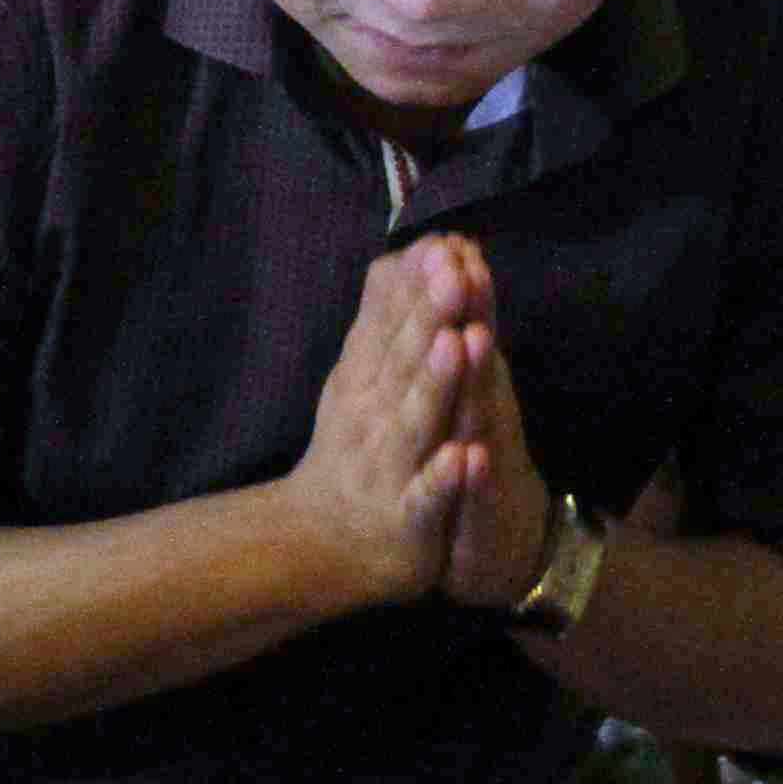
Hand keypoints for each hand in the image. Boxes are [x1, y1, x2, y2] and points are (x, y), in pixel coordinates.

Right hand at [278, 233, 475, 614]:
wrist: (318, 542)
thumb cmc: (353, 449)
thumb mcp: (358, 377)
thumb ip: (379, 320)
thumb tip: (396, 253)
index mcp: (367, 379)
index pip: (394, 323)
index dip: (419, 284)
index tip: (445, 241)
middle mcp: (374, 415)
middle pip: (407, 360)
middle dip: (432, 316)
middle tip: (455, 272)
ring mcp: (390, 467)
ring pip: (417, 421)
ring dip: (437, 383)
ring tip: (458, 343)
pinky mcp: (409, 519)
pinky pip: (427, 498)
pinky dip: (444, 479)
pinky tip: (464, 459)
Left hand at [435, 240, 556, 615]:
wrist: (505, 547)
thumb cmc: (474, 455)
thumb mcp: (466, 390)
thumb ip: (461, 330)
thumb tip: (452, 263)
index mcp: (474, 382)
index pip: (466, 323)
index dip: (459, 284)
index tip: (450, 235)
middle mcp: (487, 412)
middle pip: (479, 357)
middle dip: (471, 311)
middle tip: (465, 264)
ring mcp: (489, 461)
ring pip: (482, 417)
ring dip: (477, 380)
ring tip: (470, 341)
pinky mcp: (482, 511)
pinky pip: (477, 493)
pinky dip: (471, 476)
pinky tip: (469, 458)